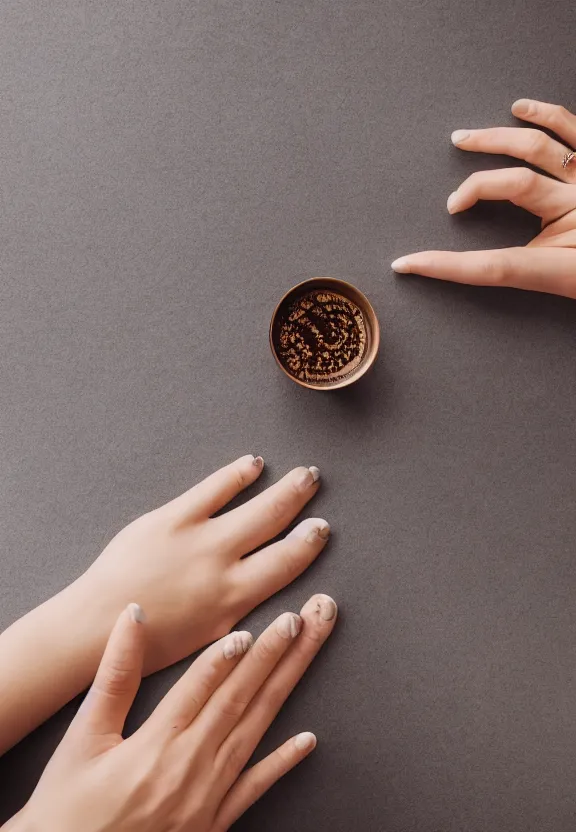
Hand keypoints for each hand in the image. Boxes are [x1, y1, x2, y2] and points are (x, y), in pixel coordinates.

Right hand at [6, 596, 336, 831]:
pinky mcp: (214, 821)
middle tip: (305, 618)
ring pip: (255, 728)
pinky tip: (308, 741)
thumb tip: (132, 617)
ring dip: (286, 684)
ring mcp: (208, 795)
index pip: (204, 685)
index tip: (262, 621)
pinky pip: (254, 788)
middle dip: (275, 653)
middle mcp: (191, 764)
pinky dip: (282, 763)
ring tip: (308, 649)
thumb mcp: (83, 739)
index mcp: (157, 742)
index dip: (232, 652)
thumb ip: (113, 677)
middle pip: (240, 697)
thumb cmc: (66, 809)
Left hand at [82, 456, 328, 673]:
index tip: (321, 529)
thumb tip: (267, 587)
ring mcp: (197, 537)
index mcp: (233, 600)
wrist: (97, 625)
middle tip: (315, 484)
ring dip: (282, 487)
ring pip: (253, 505)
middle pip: (275, 525)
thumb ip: (240, 608)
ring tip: (302, 473)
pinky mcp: (171, 517)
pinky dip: (237, 474)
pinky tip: (253, 464)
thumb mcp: (208, 639)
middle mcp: (222, 565)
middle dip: (300, 504)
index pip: (285, 564)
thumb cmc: (150, 640)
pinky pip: (212, 488)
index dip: (308, 544)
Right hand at [391, 98, 575, 298]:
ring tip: (464, 138)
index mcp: (564, 256)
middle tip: (452, 202)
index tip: (405, 263)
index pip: (491, 264)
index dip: (444, 265)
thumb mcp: (563, 285)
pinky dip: (549, 115)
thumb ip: (519, 275)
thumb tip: (474, 270)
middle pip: (512, 185)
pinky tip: (522, 107)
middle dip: (474, 187)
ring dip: (497, 138)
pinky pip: (575, 131)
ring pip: (539, 147)